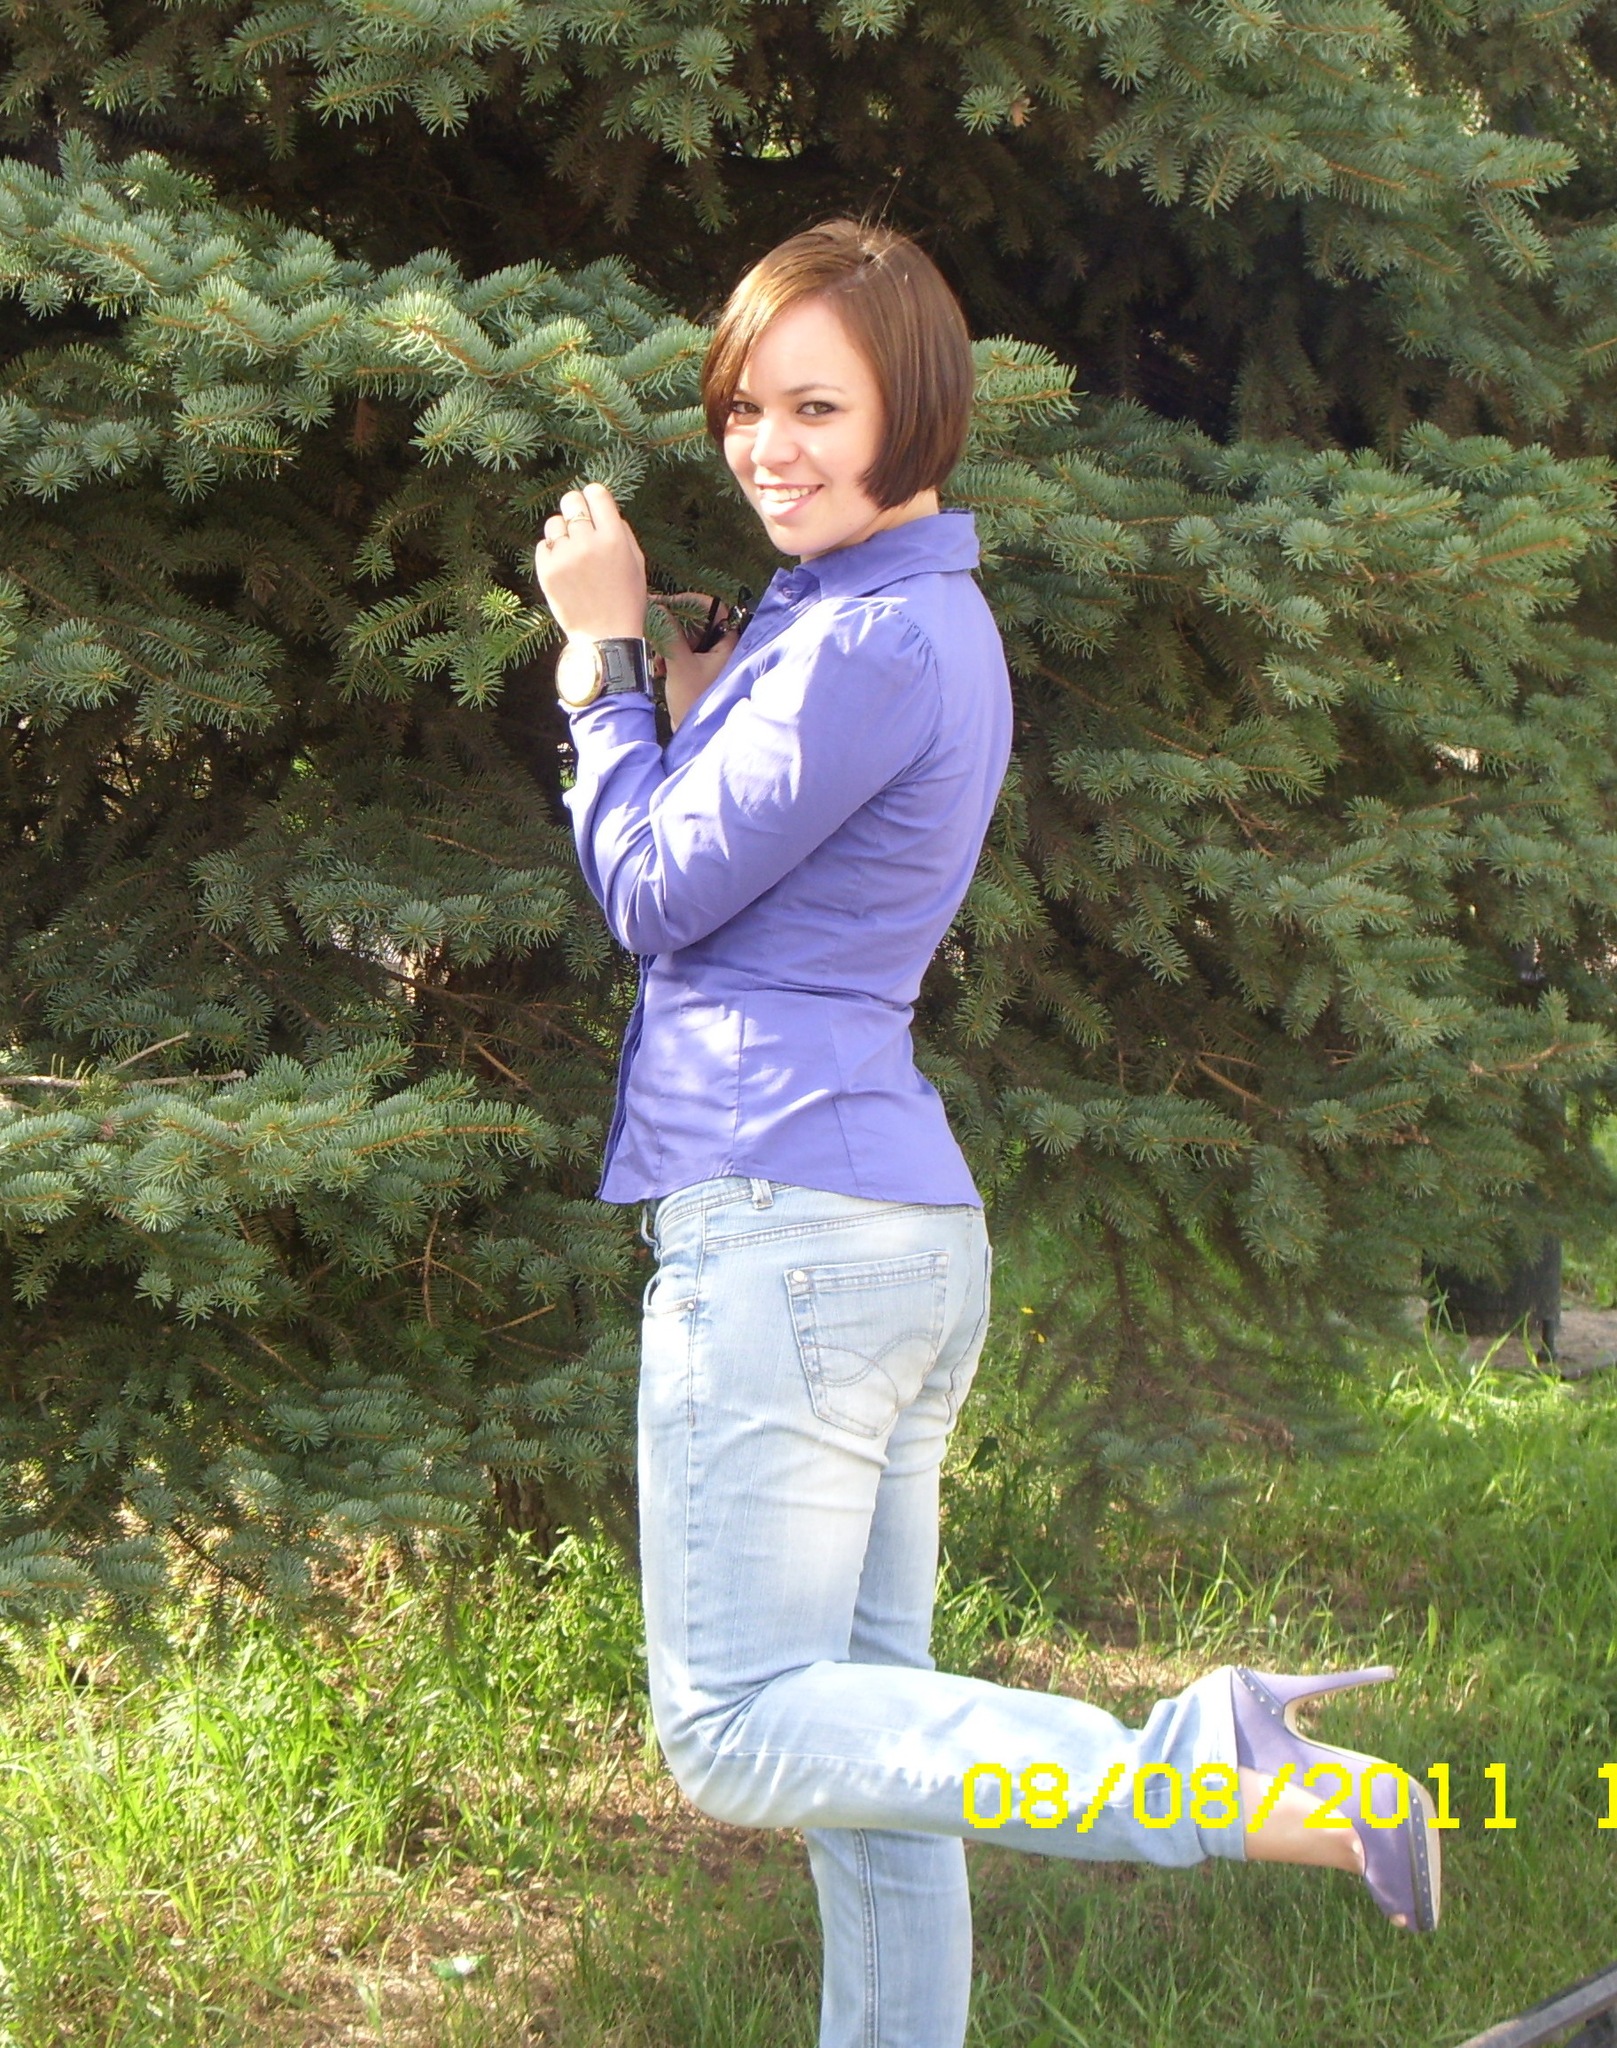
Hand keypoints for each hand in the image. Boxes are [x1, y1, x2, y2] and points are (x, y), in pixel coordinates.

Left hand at [534, 482, 647, 641]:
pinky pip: (542, 546)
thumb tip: (602, 508)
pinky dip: (552, 553)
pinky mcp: (547, 571)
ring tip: (573, 554)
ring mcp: (564, 557)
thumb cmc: (625, 600)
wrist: (606, 637)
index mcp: (614, 538)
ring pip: (554, 523)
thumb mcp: (636, 563)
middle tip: (579, 524)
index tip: (593, 506)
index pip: (596, 492)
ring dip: (562, 533)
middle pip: (571, 500)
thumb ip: (621, 531)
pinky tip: (565, 570)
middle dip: (575, 508)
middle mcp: (588, 543)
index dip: (594, 496)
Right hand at [657, 592, 740, 731]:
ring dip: (668, 642)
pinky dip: (670, 655)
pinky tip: (660, 668)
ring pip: (687, 636)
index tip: (667, 605)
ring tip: (658, 658)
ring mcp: (710, 660)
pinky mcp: (698, 671)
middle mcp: (722, 649)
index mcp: (727, 644)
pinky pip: (683, 651)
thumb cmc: (694, 702)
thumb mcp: (680, 664)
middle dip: (674, 625)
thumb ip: (670, 634)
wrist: (692, 735)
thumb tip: (658, 608)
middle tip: (654, 628)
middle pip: (697, 621)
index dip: (690, 603)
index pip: (713, 608)